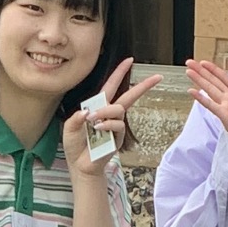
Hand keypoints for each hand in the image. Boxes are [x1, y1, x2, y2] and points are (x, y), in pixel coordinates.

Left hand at [63, 63, 162, 178]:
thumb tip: (88, 111)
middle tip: (158, 77)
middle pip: (129, 96)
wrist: (80, 165)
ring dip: (106, 111)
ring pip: (118, 109)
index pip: (111, 86)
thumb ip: (76, 118)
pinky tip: (98, 128)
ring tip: (94, 121)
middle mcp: (110, 114)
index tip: (130, 60)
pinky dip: (106, 124)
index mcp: (99, 107)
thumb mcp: (69, 128)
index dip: (120, 73)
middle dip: (144, 86)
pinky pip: (117, 125)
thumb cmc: (75, 145)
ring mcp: (115, 126)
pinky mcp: (118, 137)